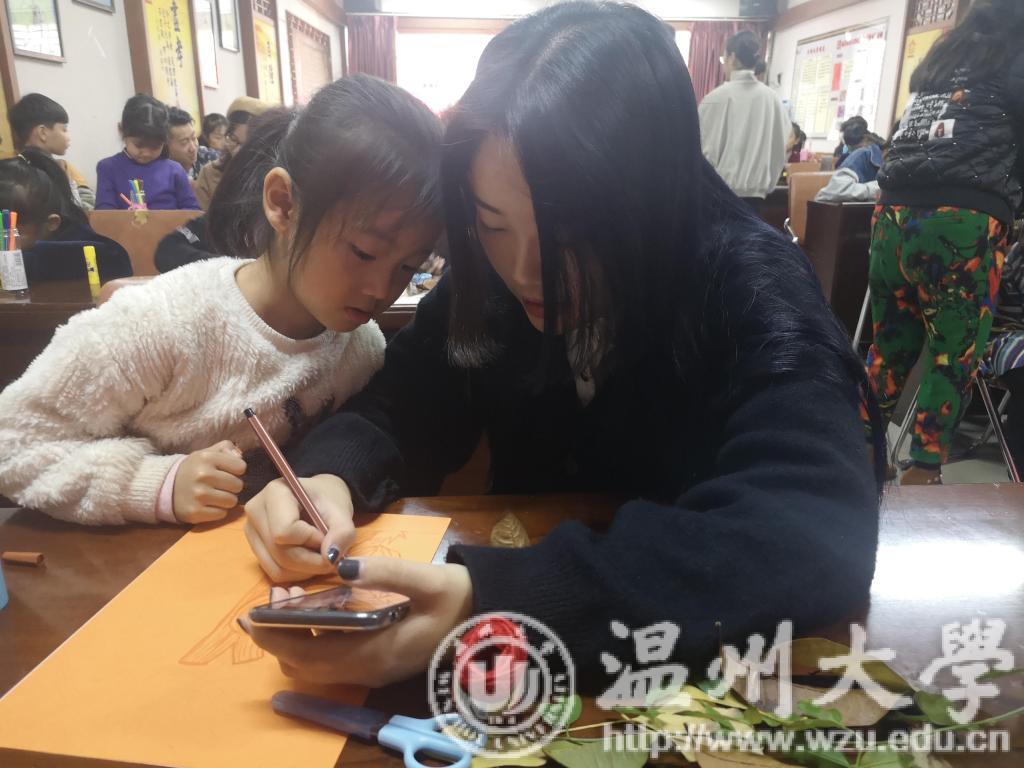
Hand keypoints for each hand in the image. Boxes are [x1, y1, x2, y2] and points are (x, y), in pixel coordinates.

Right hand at [173, 440, 245, 523]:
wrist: (167, 486)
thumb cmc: (195, 469)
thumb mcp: (208, 452)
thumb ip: (227, 448)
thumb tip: (241, 457)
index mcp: (207, 457)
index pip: (241, 467)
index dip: (237, 470)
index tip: (228, 472)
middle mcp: (202, 475)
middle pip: (238, 486)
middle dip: (232, 486)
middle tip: (221, 486)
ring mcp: (198, 495)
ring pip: (231, 501)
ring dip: (226, 500)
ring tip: (216, 495)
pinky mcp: (195, 512)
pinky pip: (221, 514)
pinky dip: (218, 511)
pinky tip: (208, 505)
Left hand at [241, 559, 473, 686]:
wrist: (491, 618)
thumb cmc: (458, 598)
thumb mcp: (427, 579)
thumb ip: (386, 572)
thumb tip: (342, 565)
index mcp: (375, 652)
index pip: (308, 653)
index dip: (274, 638)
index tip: (250, 616)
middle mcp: (368, 669)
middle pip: (304, 665)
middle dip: (278, 637)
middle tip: (271, 598)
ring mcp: (373, 671)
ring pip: (316, 667)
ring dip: (294, 640)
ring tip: (290, 601)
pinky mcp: (379, 664)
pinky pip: (331, 662)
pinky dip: (312, 641)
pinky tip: (316, 613)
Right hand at [244, 474, 355, 582]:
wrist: (317, 498)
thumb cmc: (327, 500)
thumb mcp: (342, 511)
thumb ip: (343, 532)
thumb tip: (331, 556)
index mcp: (275, 493)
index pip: (285, 531)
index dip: (311, 540)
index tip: (326, 534)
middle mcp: (256, 511)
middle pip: (281, 553)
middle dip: (312, 561)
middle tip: (331, 556)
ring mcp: (251, 531)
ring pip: (277, 568)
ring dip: (306, 570)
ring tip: (320, 555)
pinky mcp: (255, 548)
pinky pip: (275, 572)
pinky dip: (296, 573)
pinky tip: (308, 559)